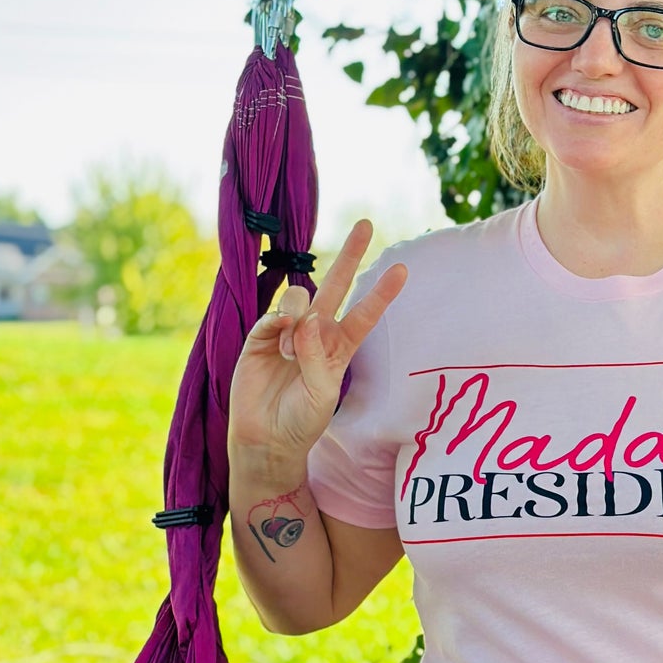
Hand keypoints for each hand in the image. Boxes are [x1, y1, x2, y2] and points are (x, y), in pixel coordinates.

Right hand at [227, 218, 408, 465]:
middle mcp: (315, 334)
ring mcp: (287, 331)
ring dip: (298, 320)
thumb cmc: (302, 420)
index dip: (381, 293)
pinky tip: (277, 343)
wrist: (266, 438)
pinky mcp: (260, 335)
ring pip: (300, 299)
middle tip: (365, 224)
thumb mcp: (321, 393)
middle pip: (335, 286)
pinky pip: (273, 314)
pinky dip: (278, 324)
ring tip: (288, 355)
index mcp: (339, 348)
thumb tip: (306, 318)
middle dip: (349, 256)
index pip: (364, 315)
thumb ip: (317, 356)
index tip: (402, 270)